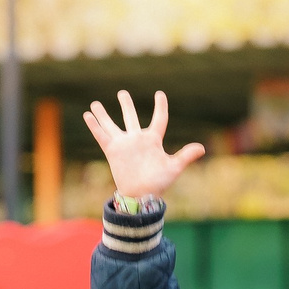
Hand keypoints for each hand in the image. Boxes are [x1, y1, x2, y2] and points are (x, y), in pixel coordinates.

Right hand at [81, 90, 205, 203]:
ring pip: (112, 125)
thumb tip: (202, 148)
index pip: (158, 119)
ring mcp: (124, 145)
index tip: (159, 94)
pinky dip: (94, 126)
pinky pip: (101, 136)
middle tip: (122, 93)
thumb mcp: (174, 167)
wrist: (141, 195)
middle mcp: (137, 140)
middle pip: (130, 117)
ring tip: (94, 104)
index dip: (160, 107)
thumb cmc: (159, 183)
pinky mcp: (112, 151)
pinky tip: (87, 115)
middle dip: (125, 105)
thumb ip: (186, 156)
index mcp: (153, 140)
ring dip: (104, 115)